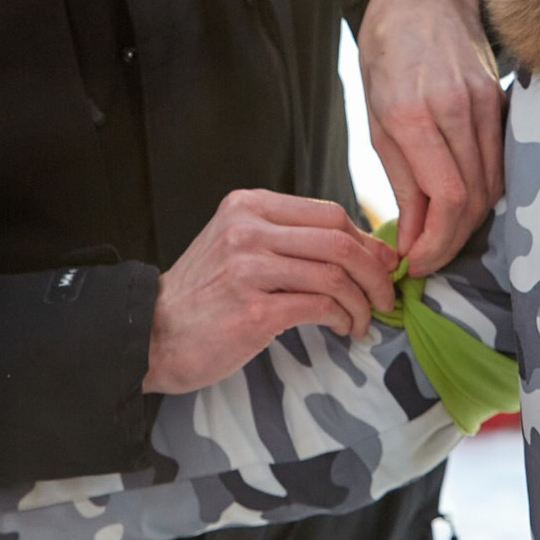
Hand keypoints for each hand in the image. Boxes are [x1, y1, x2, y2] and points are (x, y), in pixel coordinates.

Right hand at [144, 189, 396, 392]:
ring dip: (363, 301)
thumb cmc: (205, 296)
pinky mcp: (254, 310)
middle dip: (375, 271)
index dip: (367, 241)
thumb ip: (289, 240)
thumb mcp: (238, 247)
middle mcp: (248, 229)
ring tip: (365, 319)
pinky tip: (344, 328)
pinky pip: (321, 306)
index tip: (383, 265)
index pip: (329, 213)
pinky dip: (344, 318)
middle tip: (386, 296)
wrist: (153, 334)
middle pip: (339, 239)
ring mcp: (249, 268)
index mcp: (249, 206)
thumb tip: (363, 249)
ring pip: (335, 274)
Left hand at [359, 0, 504, 274]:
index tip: (415, 263)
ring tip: (439, 236)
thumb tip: (413, 236)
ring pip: (493, 185)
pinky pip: (500, 161)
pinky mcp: (501, 101)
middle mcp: (456, 110)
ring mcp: (485, 104)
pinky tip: (461, 203)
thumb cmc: (386, 55)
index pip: (446, 200)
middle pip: (474, 200)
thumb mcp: (375, 118)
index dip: (435, 243)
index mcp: (413, 115)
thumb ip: (400, 180)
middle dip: (451, 241)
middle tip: (427, 260)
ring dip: (468, 221)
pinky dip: (484, 191)